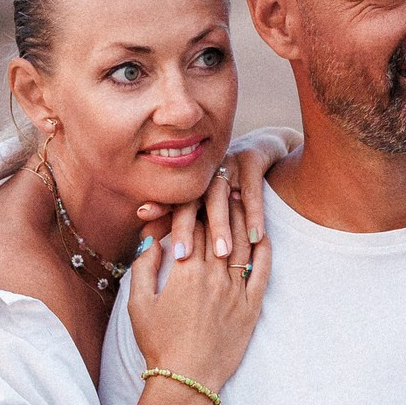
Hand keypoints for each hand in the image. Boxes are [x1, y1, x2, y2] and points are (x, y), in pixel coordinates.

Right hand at [127, 195, 267, 394]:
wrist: (186, 380)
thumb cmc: (158, 343)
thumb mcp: (139, 304)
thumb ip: (144, 267)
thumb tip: (150, 239)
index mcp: (184, 272)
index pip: (191, 226)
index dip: (192, 206)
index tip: (194, 191)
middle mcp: (212, 276)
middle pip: (218, 228)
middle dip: (218, 202)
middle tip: (221, 182)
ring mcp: (235, 290)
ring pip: (242, 243)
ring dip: (243, 217)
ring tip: (242, 197)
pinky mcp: (251, 307)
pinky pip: (262, 271)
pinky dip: (265, 250)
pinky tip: (263, 234)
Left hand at [135, 127, 295, 253]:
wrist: (260, 147)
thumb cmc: (226, 185)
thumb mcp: (203, 199)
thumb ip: (175, 219)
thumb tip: (145, 243)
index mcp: (189, 183)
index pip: (170, 201)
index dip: (158, 211)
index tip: (145, 231)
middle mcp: (203, 174)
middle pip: (190, 202)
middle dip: (184, 228)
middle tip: (181, 256)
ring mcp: (226, 165)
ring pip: (219, 197)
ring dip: (220, 225)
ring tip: (222, 253)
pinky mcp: (251, 162)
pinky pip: (252, 192)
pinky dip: (253, 216)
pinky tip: (255, 238)